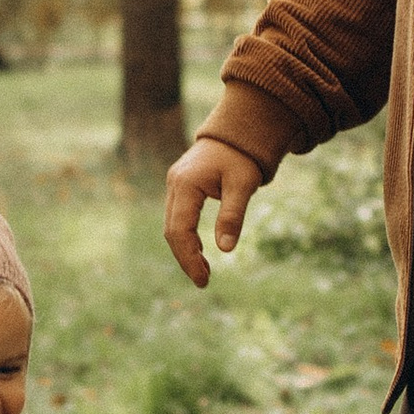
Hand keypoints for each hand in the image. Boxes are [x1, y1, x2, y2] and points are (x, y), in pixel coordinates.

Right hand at [163, 139, 263, 287]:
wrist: (235, 133)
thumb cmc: (241, 157)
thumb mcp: (242, 186)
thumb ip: (233, 215)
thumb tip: (226, 249)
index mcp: (186, 184)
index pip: (180, 229)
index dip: (189, 258)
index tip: (203, 280)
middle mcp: (174, 184)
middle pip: (171, 231)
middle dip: (185, 258)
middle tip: (204, 281)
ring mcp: (174, 185)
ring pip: (172, 225)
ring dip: (185, 249)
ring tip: (204, 271)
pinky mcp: (180, 188)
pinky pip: (177, 217)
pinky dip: (186, 237)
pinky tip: (200, 250)